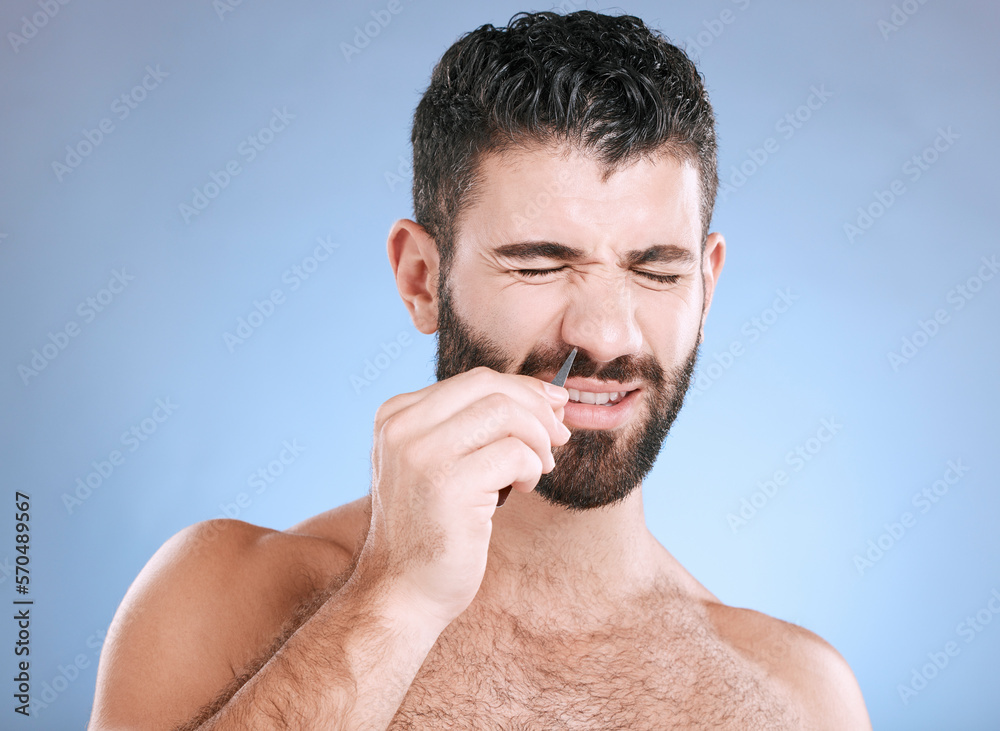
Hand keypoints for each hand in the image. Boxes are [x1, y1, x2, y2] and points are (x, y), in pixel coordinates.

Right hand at [357, 366, 570, 628]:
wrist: (403, 591)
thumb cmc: (432, 528)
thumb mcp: (440, 463)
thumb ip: (473, 426)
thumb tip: (548, 397)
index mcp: (396, 415)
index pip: (474, 381)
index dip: (523, 391)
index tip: (553, 411)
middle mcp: (402, 427)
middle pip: (490, 387)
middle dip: (537, 409)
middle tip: (558, 439)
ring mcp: (421, 454)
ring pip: (506, 413)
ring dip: (537, 439)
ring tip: (537, 469)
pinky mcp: (448, 484)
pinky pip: (514, 453)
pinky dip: (531, 468)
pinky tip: (521, 489)